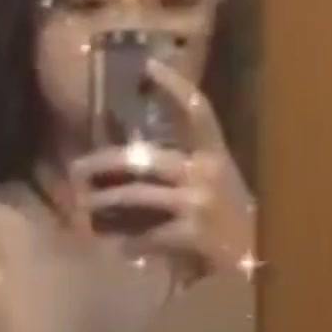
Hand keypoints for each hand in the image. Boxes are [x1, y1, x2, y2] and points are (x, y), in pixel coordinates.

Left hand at [72, 58, 255, 273]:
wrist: (253, 266)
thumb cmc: (231, 225)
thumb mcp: (218, 186)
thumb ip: (187, 170)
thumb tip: (135, 162)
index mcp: (217, 155)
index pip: (198, 110)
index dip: (175, 85)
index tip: (148, 65)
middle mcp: (207, 172)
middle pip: (146, 157)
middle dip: (106, 162)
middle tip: (77, 168)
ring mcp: (199, 202)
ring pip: (138, 195)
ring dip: (106, 200)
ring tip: (84, 205)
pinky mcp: (192, 233)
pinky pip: (148, 235)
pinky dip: (130, 243)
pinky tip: (119, 247)